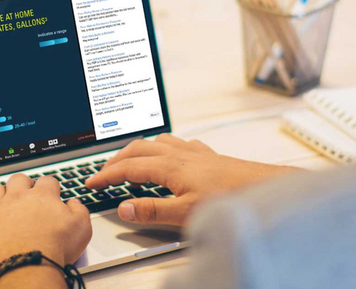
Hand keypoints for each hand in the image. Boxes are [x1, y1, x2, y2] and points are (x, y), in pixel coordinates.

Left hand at [0, 175, 91, 282]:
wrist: (28, 268)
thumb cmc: (54, 250)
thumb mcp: (82, 229)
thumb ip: (79, 210)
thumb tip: (74, 203)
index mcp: (42, 197)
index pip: (47, 181)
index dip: (50, 188)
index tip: (50, 196)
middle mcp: (17, 198)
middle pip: (18, 179)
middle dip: (23, 185)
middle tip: (25, 198)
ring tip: (1, 203)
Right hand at [86, 134, 301, 225]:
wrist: (264, 188)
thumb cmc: (231, 198)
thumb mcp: (186, 212)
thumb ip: (152, 210)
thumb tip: (124, 207)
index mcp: (170, 166)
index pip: (128, 168)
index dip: (106, 175)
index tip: (90, 182)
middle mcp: (180, 154)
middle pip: (138, 148)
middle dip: (117, 159)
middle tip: (103, 172)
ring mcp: (195, 152)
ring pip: (158, 142)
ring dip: (139, 150)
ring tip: (130, 161)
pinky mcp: (208, 156)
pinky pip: (178, 144)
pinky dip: (164, 149)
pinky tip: (170, 157)